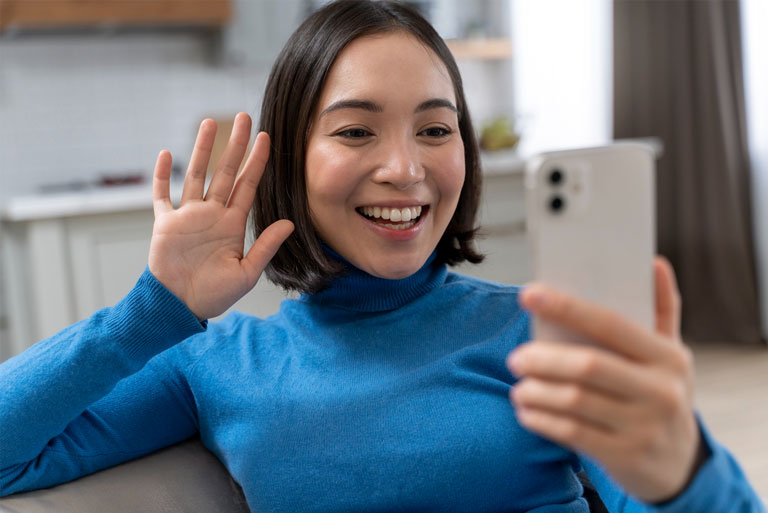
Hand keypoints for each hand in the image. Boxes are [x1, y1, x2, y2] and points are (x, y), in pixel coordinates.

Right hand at [148, 113, 293, 319]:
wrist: (181, 307)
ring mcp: (188, 216)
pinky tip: (166, 154)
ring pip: (196, 174)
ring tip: (210, 123)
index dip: (257, 162)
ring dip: (202, 149)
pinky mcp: (165, 224)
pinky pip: (162, 195)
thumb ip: (265, 246)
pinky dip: (162, 175)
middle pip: (225, 171)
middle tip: (244, 117)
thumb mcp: (247, 273)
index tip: (266, 138)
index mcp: (232, 224)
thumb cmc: (215, 295)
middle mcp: (212, 214)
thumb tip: (289, 223)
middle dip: (235, 145)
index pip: (248, 185)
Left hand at [507, 257, 700, 502]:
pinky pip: (570, 433)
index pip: (610, 323)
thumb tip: (653, 262)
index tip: (528, 294)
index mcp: (668, 358)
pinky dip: (541, 419)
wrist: (680, 465)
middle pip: (588, 365)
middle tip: (515, 358)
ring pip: (574, 401)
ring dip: (536, 391)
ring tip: (518, 387)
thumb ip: (661, 309)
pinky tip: (526, 411)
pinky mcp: (624, 455)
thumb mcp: (671, 355)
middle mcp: (660, 391)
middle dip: (543, 358)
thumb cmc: (661, 394)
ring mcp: (643, 426)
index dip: (567, 306)